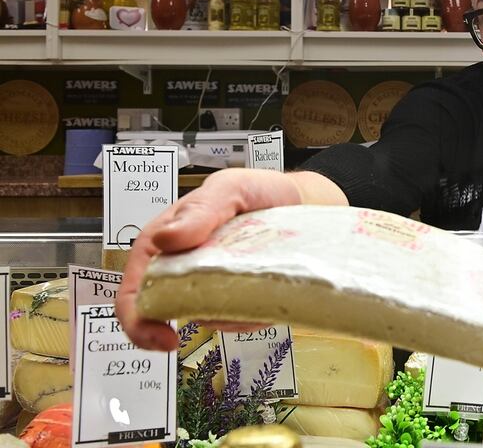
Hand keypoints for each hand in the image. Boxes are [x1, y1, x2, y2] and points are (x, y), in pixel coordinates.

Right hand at [115, 169, 344, 350]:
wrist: (303, 202)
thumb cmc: (259, 191)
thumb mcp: (229, 188)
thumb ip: (200, 211)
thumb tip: (164, 238)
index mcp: (166, 243)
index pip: (135, 287)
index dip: (137, 319)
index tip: (161, 338)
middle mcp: (183, 269)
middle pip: (167, 312)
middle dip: (193, 320)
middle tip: (223, 316)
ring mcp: (211, 287)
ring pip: (209, 319)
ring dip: (232, 313)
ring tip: (261, 280)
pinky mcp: (239, 299)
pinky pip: (241, 319)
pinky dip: (255, 313)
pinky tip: (272, 290)